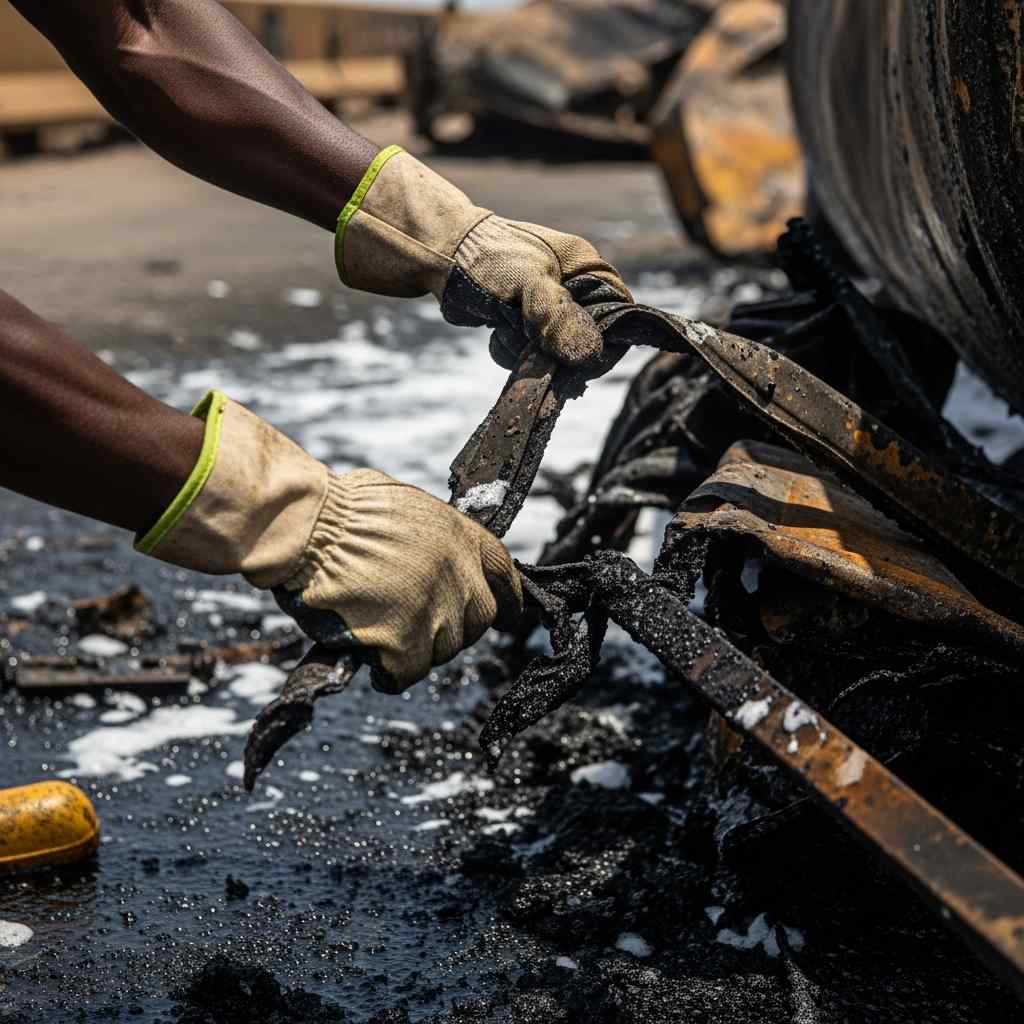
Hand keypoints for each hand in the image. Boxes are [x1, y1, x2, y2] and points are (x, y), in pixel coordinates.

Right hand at [272, 469, 522, 691]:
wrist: (310, 526)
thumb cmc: (340, 508)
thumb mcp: (401, 502)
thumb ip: (425, 532)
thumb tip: (421, 550)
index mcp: (460, 534)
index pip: (501, 570)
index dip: (507, 594)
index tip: (511, 611)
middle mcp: (459, 572)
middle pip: (478, 618)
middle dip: (454, 627)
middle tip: (416, 625)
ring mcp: (436, 609)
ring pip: (442, 649)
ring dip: (416, 648)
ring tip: (379, 633)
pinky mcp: (406, 641)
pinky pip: (406, 672)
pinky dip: (388, 672)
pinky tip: (369, 659)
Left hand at [335, 146, 631, 367]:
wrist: (436, 256)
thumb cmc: (485, 258)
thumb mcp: (528, 285)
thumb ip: (559, 318)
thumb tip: (590, 356)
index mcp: (586, 269)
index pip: (619, 317)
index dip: (604, 343)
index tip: (578, 361)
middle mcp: (573, 288)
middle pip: (587, 341)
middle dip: (556, 352)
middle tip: (530, 346)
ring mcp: (547, 307)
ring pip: (555, 353)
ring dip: (528, 354)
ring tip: (505, 332)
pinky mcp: (524, 323)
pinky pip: (530, 354)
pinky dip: (511, 352)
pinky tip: (495, 336)